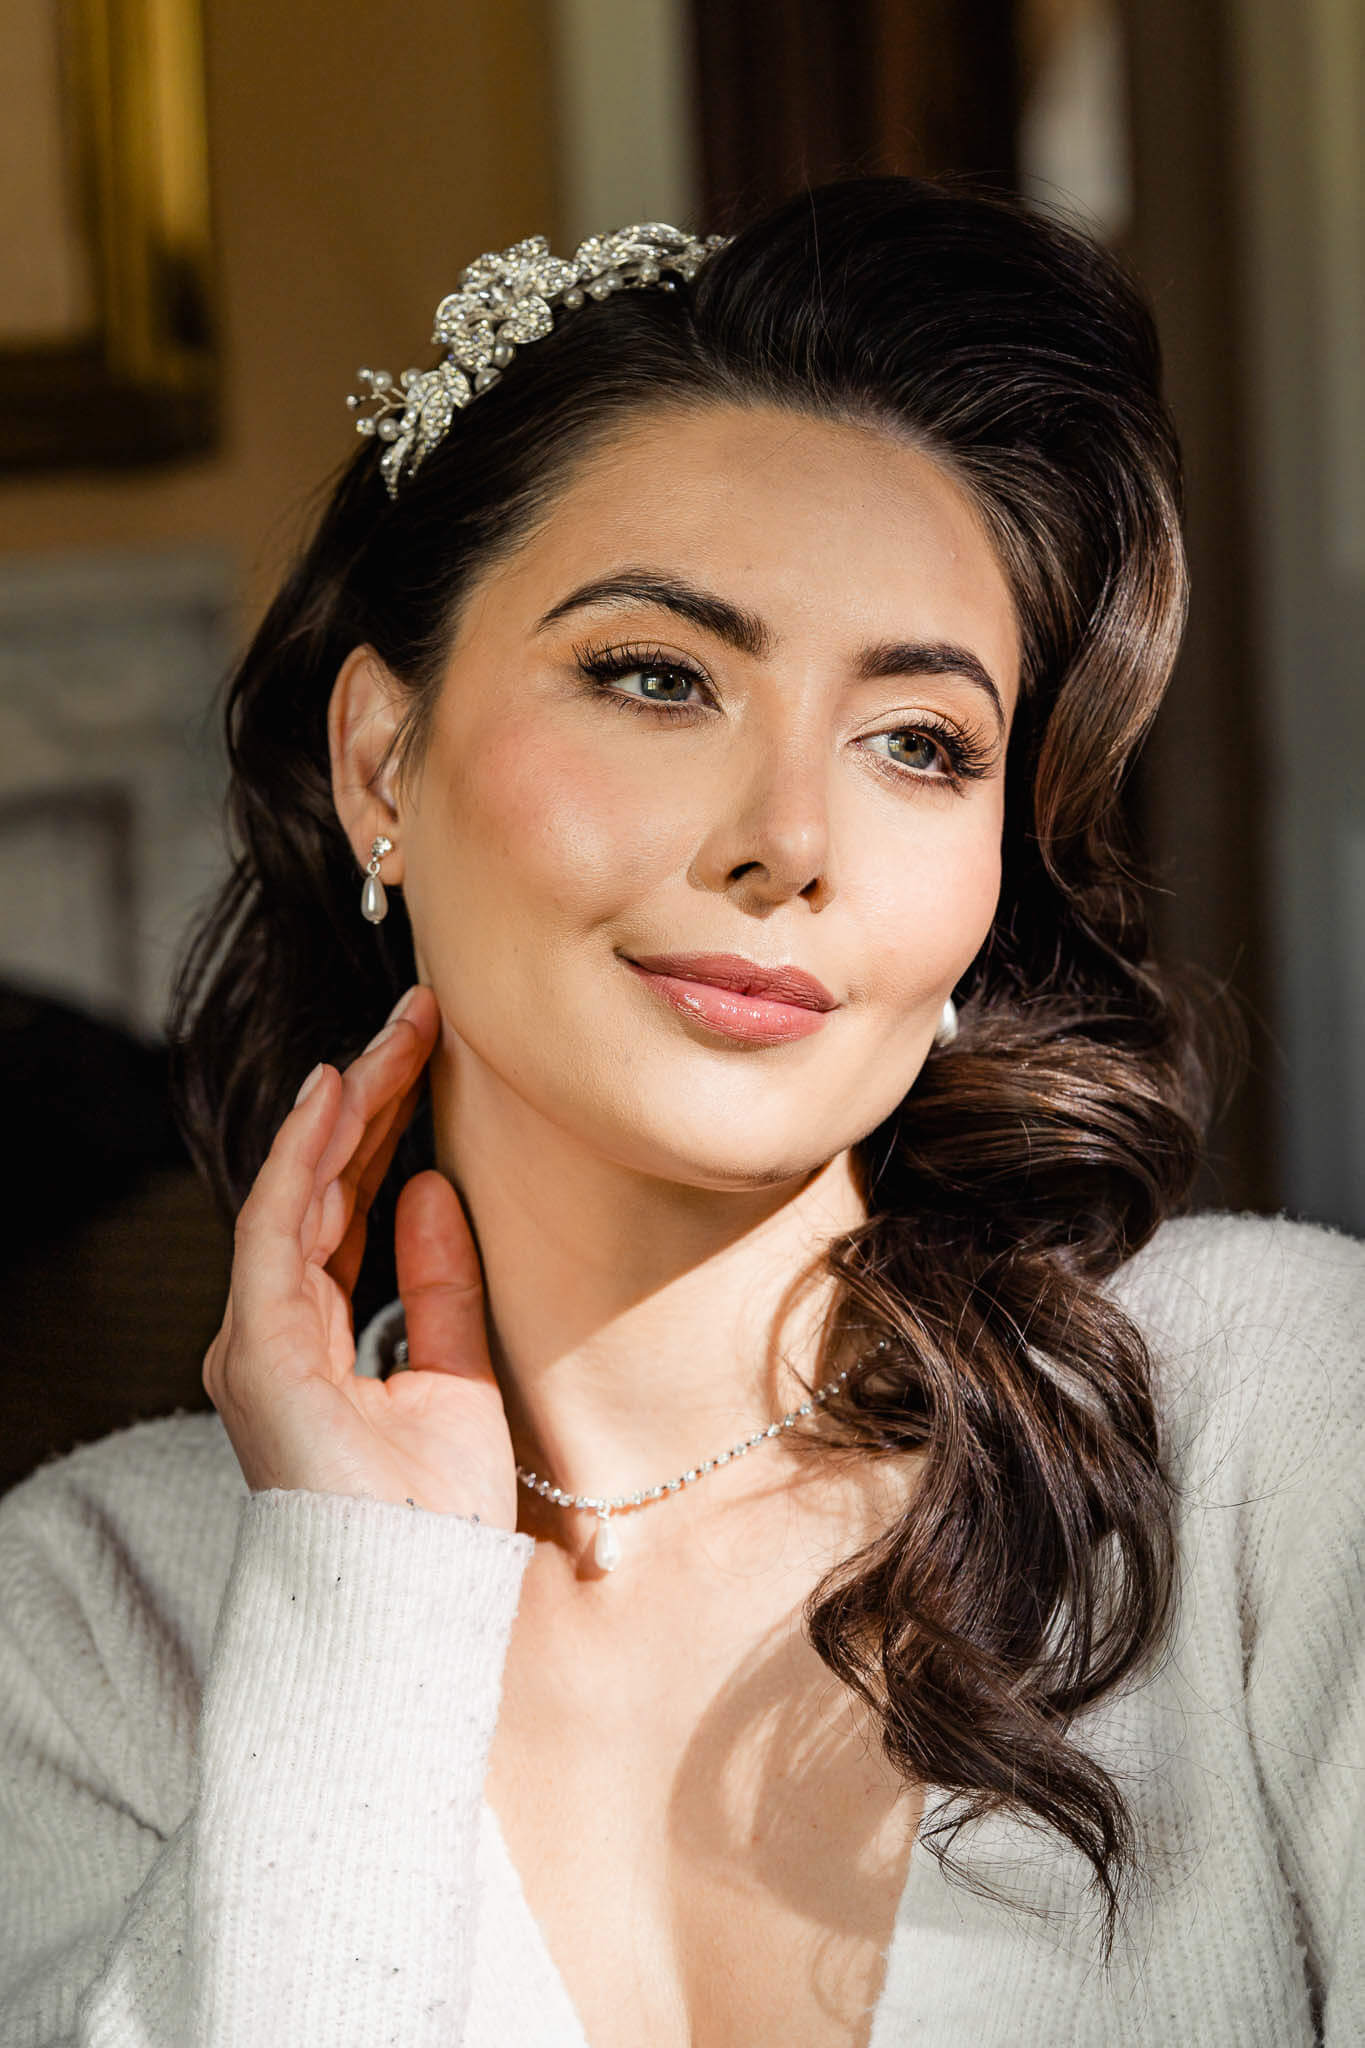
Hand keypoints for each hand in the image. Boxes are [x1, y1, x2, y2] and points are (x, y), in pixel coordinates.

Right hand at [203, 985, 517, 1526]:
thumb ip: (440, 1283)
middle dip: (372, 1098)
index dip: (385, 1129)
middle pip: (322, 1186)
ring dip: (348, 1106)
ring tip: (398, 1032)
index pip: (347, 1207)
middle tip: (422, 1018)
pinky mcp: (258, 1347)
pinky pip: (279, 1225)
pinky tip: (339, 1091)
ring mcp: (258, 1336)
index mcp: (314, 1336)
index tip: (431, 1058)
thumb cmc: (432, 1514)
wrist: (414, 1597)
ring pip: (299, 1189)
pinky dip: (306, 1156)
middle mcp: (274, 1328)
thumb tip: (437, 1187)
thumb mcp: (458, 1373)